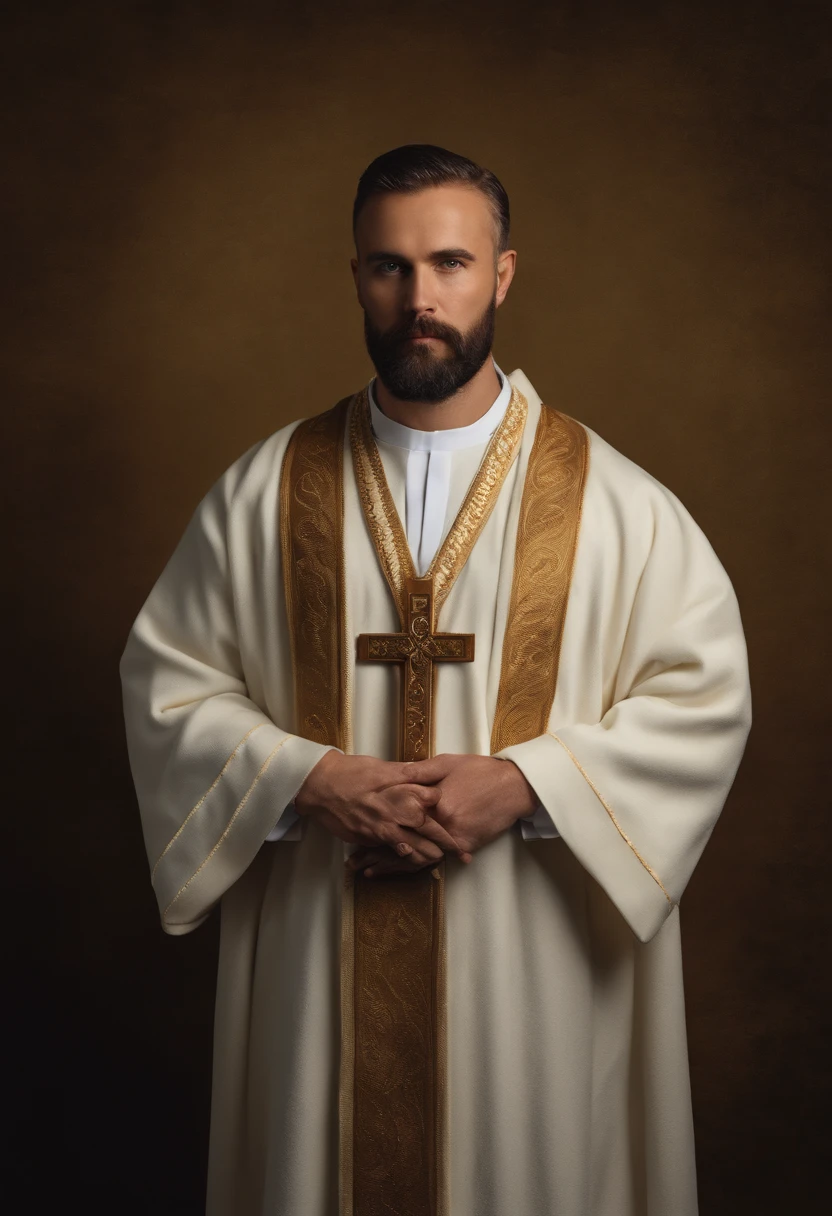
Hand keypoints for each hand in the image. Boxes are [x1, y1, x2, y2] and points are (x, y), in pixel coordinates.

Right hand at [295, 750, 472, 863]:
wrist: (320, 785)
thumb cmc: (352, 771)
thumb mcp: (384, 767)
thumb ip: (407, 774)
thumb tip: (427, 777)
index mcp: (401, 792)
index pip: (433, 804)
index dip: (447, 812)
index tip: (460, 820)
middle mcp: (394, 812)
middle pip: (428, 831)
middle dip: (446, 844)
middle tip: (462, 853)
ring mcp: (380, 829)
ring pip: (411, 848)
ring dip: (427, 855)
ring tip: (441, 860)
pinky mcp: (367, 839)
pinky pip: (389, 853)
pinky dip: (403, 858)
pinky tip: (412, 862)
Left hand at [347, 754, 536, 877]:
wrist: (514, 786)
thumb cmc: (480, 770)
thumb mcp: (446, 763)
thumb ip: (418, 770)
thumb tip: (394, 772)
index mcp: (430, 801)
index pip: (394, 818)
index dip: (373, 828)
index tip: (353, 831)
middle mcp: (439, 824)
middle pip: (400, 843)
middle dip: (374, 855)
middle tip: (352, 864)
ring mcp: (452, 838)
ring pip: (415, 858)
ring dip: (391, 867)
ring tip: (368, 873)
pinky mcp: (464, 846)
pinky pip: (436, 860)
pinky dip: (416, 866)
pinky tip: (400, 871)